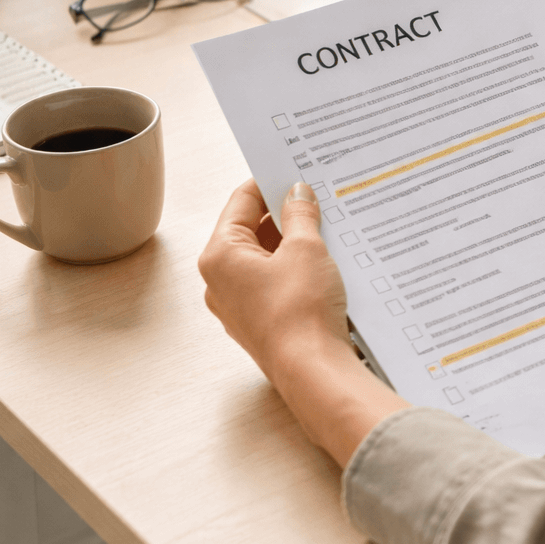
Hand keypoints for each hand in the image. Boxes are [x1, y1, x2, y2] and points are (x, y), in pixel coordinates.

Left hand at [199, 179, 349, 378]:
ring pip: (264, 259)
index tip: (294, 173)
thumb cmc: (301, 312)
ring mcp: (238, 306)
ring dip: (292, 243)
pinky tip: (322, 265)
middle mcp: (220, 281)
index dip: (269, 183)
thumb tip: (297, 194)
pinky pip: (273, 284)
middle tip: (316, 201)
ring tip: (325, 231)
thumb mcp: (306, 249)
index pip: (241, 202)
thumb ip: (300, 214)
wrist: (312, 370)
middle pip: (250, 230)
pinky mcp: (259, 323)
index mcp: (219, 256)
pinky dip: (294, 269)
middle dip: (284, 215)